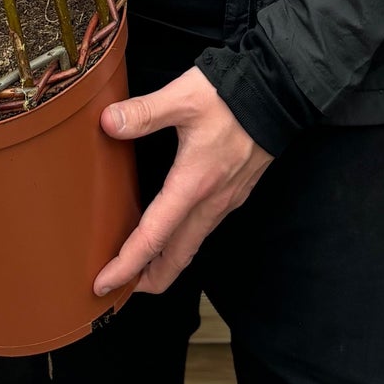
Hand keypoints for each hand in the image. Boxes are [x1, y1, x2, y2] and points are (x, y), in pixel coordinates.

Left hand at [93, 68, 272, 297]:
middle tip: (121, 289)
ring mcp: (226, 200)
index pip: (153, 238)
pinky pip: (205, 228)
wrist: (279, 94)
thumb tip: (109, 122)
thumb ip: (145, 112)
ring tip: (141, 266)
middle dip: (148, 280)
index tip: (103, 284)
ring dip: (166, 263)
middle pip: (176, 258)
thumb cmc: (233, 96)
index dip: (126, 265)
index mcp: (193, 184)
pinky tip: (173, 229)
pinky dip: (183, 242)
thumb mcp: (183, 97)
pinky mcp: (234, 192)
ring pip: (192, 245)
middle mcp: (210, 202)